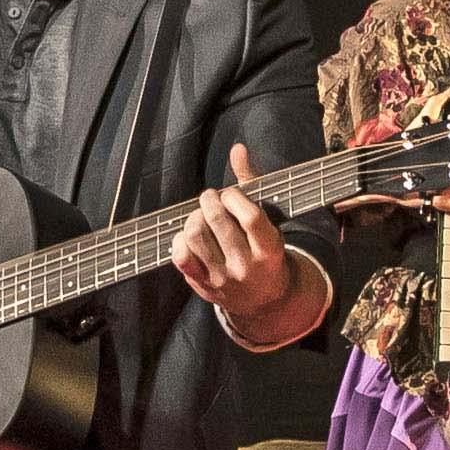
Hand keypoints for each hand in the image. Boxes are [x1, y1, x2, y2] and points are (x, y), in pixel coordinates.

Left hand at [175, 143, 305, 336]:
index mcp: (269, 248)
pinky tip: (189, 235)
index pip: (249, 215)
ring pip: (194, 235)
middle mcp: (246, 265)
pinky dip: (179, 240)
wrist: (266, 301)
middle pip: (217, 221)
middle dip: (209, 200)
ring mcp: (222, 278)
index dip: (234, 196)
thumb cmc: (265, 252)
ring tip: (201, 216)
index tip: (230, 194)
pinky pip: (180, 257)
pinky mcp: (203, 285)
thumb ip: (251, 184)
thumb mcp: (268, 221)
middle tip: (210, 199)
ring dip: (194, 217)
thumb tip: (237, 149)